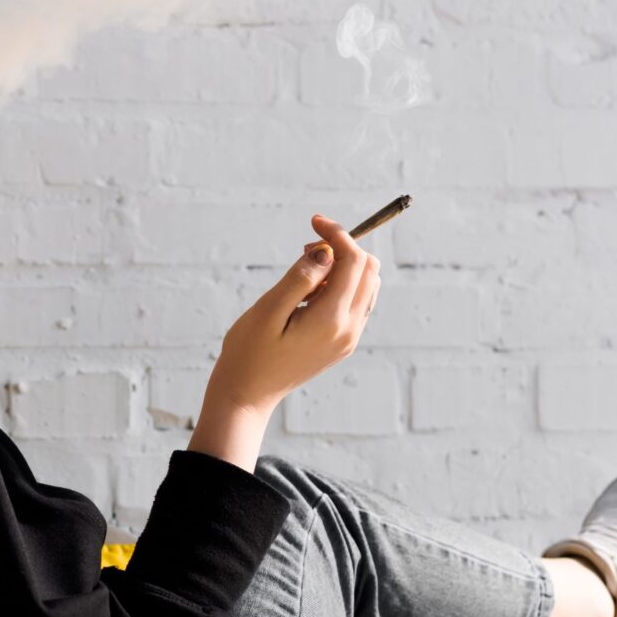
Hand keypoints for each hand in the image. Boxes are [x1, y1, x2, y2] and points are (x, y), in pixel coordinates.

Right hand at [203, 213, 381, 415]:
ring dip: (343, 266)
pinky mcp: (342, 343)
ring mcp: (348, 338)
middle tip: (305, 249)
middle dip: (342, 248)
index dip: (337, 234)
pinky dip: (341, 285)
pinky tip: (311, 292)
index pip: (354, 260)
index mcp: (331, 320)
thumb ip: (300, 278)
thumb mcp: (268, 310)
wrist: (247, 395)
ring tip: (305, 271)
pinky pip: (356, 303)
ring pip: (366, 285)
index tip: (313, 221)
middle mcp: (348, 329)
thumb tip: (326, 251)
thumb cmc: (248, 353)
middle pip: (369, 269)